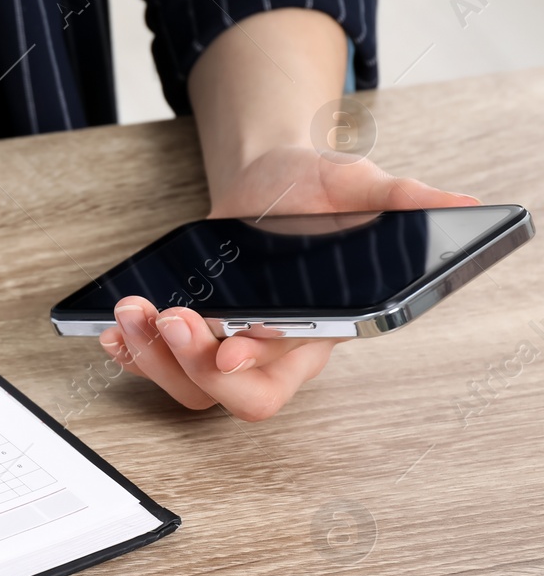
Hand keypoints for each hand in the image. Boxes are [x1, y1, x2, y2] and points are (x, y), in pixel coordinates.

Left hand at [98, 146, 480, 420]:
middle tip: (167, 318)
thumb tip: (462, 203)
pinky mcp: (191, 334)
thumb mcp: (356, 184)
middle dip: (190, 364)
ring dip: (150, 356)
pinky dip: (130, 352)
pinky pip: (156, 365)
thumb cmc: (315, 191)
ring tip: (130, 311)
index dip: (251, 371)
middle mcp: (269, 351)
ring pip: (185, 385)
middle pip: (228, 395)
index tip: (225, 347)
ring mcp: (226, 346)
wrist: (270, 180)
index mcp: (316, 334)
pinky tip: (113, 328)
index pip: (282, 375)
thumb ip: (400, 197)